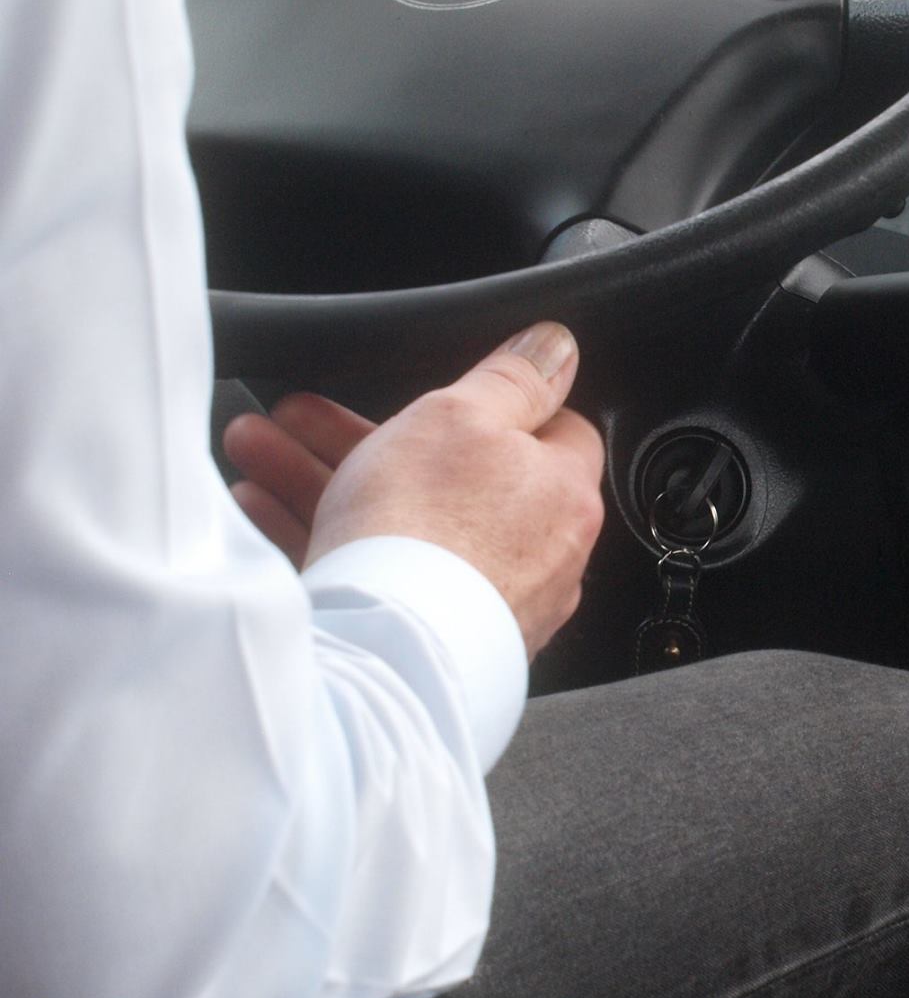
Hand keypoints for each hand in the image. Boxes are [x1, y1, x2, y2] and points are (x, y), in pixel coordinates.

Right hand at [226, 324, 605, 658]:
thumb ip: (514, 378)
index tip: (430, 394)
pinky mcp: (428, 635)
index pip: (547, 429)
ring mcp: (481, 600)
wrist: (381, 650)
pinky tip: (263, 515)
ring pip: (397, 519)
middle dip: (361, 436)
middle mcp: (536, 553)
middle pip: (448, 473)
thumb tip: (557, 347)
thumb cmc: (429, 529)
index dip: (485, 403)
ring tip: (257, 451)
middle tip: (298, 417)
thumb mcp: (466, 415)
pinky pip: (373, 571)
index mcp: (562, 493)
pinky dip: (321, 537)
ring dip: (321, 477)